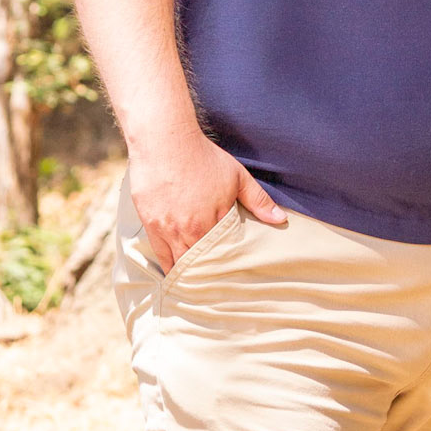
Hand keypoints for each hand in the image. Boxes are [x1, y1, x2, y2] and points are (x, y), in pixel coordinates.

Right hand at [128, 125, 285, 272]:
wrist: (164, 141)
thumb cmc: (202, 157)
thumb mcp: (237, 176)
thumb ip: (258, 200)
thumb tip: (280, 219)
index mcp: (212, 222)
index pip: (224, 255)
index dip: (228, 268)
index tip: (234, 280)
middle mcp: (188, 230)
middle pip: (201, 264)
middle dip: (209, 276)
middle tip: (217, 289)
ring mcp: (167, 229)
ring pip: (179, 262)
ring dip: (189, 274)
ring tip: (197, 286)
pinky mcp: (150, 224)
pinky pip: (159, 254)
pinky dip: (168, 265)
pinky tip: (175, 273)